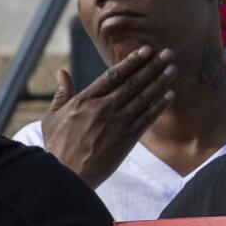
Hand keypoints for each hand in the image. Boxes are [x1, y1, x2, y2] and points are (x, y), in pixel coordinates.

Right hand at [40, 46, 177, 186]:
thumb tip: (62, 72)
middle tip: (168, 53)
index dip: (132, 61)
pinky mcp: (126, 140)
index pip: (114, 74)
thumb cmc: (57, 147)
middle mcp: (104, 107)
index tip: (146, 50)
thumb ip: (61, 93)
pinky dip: (159, 106)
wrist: (66, 175)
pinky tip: (170, 96)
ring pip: (143, 98)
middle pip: (133, 82)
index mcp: (86, 99)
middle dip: (152, 66)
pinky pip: (147, 119)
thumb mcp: (52, 116)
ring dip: (160, 82)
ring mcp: (117, 123)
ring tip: (173, 69)